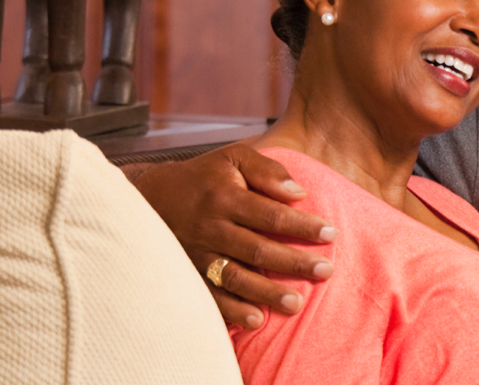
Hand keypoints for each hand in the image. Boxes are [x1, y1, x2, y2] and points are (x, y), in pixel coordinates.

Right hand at [131, 142, 334, 328]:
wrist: (147, 198)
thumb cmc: (203, 178)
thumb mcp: (232, 158)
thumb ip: (266, 171)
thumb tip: (299, 192)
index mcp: (225, 198)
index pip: (270, 214)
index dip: (301, 225)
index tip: (331, 233)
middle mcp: (211, 228)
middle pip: (258, 249)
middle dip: (294, 262)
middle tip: (325, 271)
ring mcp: (197, 254)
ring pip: (235, 277)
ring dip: (266, 293)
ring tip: (297, 303)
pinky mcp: (187, 274)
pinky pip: (210, 297)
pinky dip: (232, 311)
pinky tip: (256, 320)